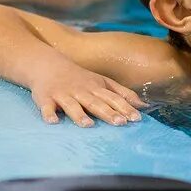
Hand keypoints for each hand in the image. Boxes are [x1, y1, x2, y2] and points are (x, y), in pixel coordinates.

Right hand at [30, 62, 146, 126]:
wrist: (48, 65)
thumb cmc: (80, 78)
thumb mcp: (102, 82)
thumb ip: (122, 94)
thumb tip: (144, 106)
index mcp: (96, 87)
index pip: (113, 98)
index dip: (125, 108)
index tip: (136, 119)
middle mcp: (81, 91)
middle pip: (95, 103)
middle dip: (107, 112)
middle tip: (120, 123)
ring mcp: (63, 94)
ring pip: (72, 105)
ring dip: (79, 115)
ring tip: (88, 125)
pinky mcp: (46, 98)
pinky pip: (47, 107)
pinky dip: (49, 114)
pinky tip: (53, 121)